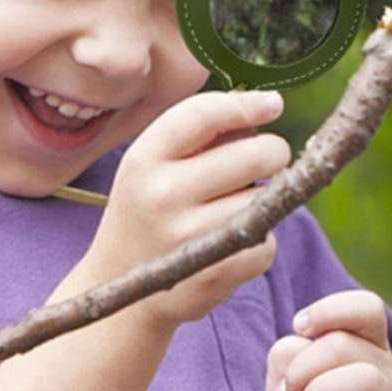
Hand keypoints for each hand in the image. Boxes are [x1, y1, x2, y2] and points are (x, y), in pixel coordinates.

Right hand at [75, 90, 289, 328]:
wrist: (117, 287)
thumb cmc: (149, 210)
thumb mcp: (152, 165)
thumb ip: (199, 134)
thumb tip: (267, 106)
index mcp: (144, 159)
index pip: (204, 114)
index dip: (246, 104)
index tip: (273, 103)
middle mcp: (162, 194)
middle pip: (254, 154)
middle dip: (273, 152)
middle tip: (267, 159)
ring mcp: (187, 237)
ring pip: (265, 199)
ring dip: (264, 200)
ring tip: (233, 208)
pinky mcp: (214, 273)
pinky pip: (268, 241)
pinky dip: (262, 239)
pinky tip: (232, 241)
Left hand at [265, 289, 391, 390]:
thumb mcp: (287, 375)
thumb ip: (289, 352)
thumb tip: (298, 348)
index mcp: (368, 347)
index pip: (367, 308)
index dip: (329, 310)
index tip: (299, 327)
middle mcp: (385, 375)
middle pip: (346, 344)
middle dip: (302, 365)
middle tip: (288, 390)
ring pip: (363, 381)